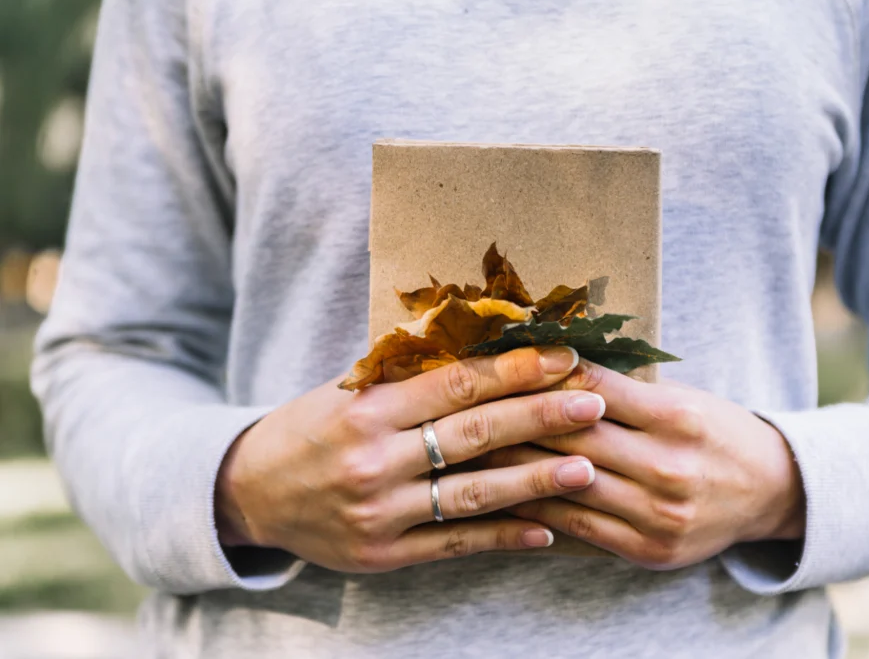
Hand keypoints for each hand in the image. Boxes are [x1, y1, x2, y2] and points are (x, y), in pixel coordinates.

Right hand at [214, 347, 604, 572]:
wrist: (248, 492)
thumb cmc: (310, 428)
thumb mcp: (349, 391)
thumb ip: (408, 375)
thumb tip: (484, 341)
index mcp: (367, 408)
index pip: (455, 384)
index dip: (514, 370)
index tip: (563, 358)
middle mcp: (374, 459)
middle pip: (473, 434)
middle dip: (540, 417)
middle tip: (593, 404)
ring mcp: (380, 512)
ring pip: (472, 494)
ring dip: (535, 482)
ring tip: (588, 469)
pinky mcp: (383, 554)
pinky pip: (454, 545)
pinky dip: (502, 537)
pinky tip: (545, 530)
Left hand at [484, 360, 804, 569]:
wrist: (772, 491)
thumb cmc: (716, 431)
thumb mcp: (682, 396)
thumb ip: (624, 389)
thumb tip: (551, 366)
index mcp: (678, 417)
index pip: (594, 389)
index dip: (543, 376)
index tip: (501, 364)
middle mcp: (669, 467)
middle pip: (574, 437)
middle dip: (515, 419)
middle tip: (466, 405)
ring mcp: (659, 514)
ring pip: (568, 484)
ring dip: (513, 467)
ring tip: (471, 450)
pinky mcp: (648, 550)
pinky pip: (579, 527)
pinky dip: (538, 511)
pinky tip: (505, 496)